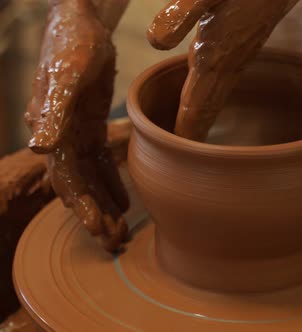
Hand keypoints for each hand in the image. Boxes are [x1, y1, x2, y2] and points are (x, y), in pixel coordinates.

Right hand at [25, 0, 127, 251]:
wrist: (84, 24)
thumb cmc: (72, 44)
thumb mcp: (66, 75)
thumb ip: (53, 111)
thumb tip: (38, 147)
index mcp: (51, 129)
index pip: (65, 177)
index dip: (81, 203)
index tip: (98, 227)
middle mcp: (61, 137)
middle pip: (77, 185)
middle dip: (93, 213)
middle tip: (112, 241)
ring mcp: (76, 133)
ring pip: (90, 178)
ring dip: (103, 203)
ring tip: (119, 230)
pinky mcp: (91, 126)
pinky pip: (102, 161)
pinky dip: (111, 182)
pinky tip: (124, 202)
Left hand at [148, 0, 298, 140]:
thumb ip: (181, 15)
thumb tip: (155, 43)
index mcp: (213, 56)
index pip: (195, 105)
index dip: (184, 131)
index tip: (175, 155)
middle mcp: (227, 64)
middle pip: (207, 110)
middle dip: (194, 134)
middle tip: (182, 161)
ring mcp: (238, 59)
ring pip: (217, 99)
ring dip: (204, 120)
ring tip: (192, 138)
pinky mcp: (243, 49)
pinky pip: (224, 85)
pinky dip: (212, 101)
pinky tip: (209, 99)